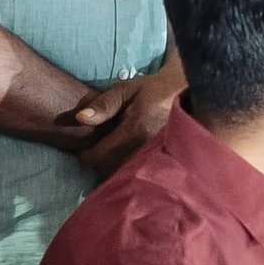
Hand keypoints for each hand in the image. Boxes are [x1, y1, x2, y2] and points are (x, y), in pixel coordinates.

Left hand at [75, 60, 184, 178]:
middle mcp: (146, 148)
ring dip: (111, 168)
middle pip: (109, 169)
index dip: (86, 156)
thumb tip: (80, 119)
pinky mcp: (162, 161)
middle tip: (93, 152)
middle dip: (97, 163)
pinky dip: (125, 170)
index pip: (100, 156)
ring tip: (108, 155)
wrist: (183, 93)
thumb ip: (103, 105)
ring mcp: (156, 157)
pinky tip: (123, 158)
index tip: (81, 150)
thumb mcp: (125, 90)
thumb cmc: (151, 90)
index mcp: (135, 130)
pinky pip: (137, 174)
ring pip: (123, 174)